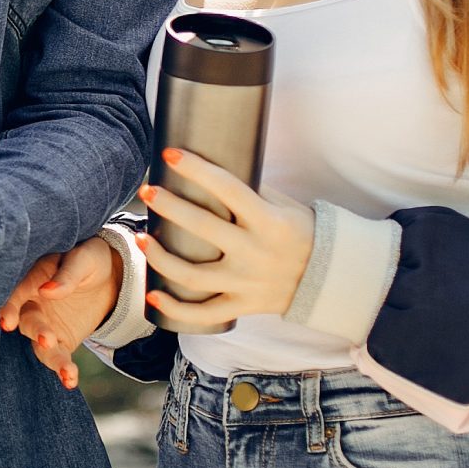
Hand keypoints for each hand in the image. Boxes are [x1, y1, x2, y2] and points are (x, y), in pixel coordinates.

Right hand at [0, 237, 122, 390]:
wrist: (108, 276)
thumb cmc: (89, 258)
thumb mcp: (84, 258)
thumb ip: (67, 274)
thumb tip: (48, 291)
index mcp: (33, 279)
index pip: (15, 293)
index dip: (8, 308)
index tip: (6, 323)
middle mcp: (33, 304)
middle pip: (27, 321)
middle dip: (36, 332)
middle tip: (48, 340)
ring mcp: (45, 325)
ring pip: (40, 345)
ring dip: (52, 358)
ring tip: (67, 371)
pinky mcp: (60, 340)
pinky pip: (58, 357)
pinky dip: (64, 370)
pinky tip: (71, 381)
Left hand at [135, 147, 314, 323]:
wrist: (328, 278)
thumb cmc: (301, 232)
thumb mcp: (284, 206)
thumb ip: (250, 190)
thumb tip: (208, 168)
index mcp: (269, 221)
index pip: (228, 189)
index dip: (197, 170)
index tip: (170, 154)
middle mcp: (256, 252)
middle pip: (203, 229)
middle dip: (169, 207)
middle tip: (146, 192)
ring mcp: (247, 283)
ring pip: (194, 276)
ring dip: (161, 258)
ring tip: (140, 238)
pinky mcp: (243, 306)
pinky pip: (204, 313)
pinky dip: (176, 308)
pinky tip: (152, 294)